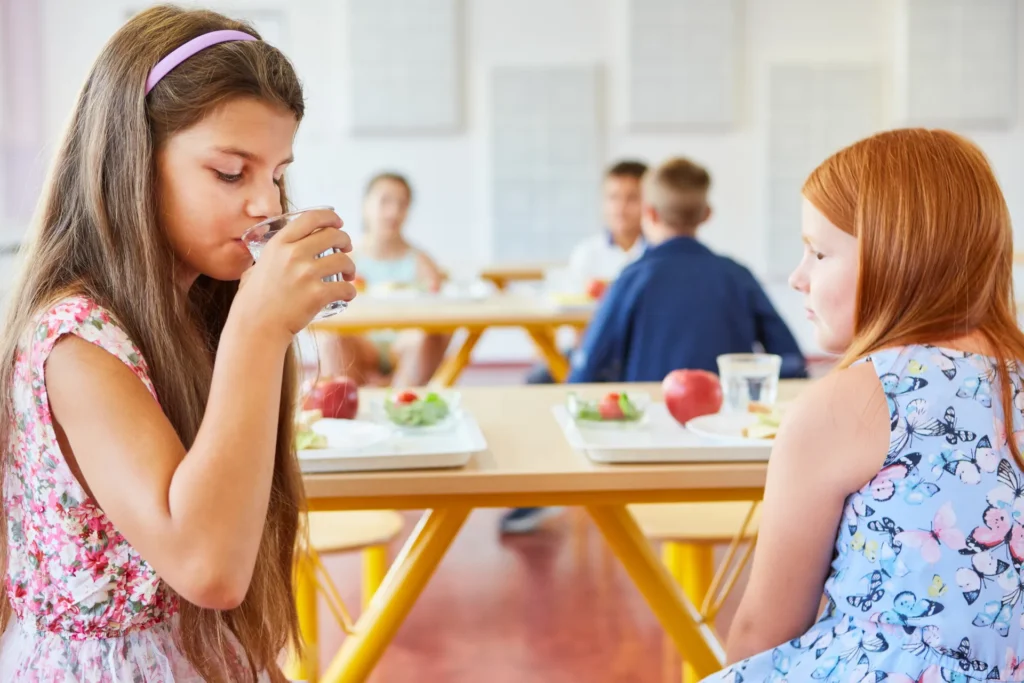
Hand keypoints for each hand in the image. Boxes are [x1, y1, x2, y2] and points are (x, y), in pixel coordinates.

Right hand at [234, 209, 356, 342]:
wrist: (256, 327)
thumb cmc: (253, 302)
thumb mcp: (255, 269)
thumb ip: (267, 259)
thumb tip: (275, 254)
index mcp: (279, 244)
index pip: (311, 218)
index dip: (330, 217)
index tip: (338, 223)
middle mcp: (293, 254)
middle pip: (333, 235)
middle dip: (345, 240)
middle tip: (346, 249)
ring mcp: (306, 274)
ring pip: (344, 260)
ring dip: (351, 267)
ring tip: (348, 276)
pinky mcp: (317, 294)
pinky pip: (346, 288)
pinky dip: (350, 292)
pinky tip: (347, 295)